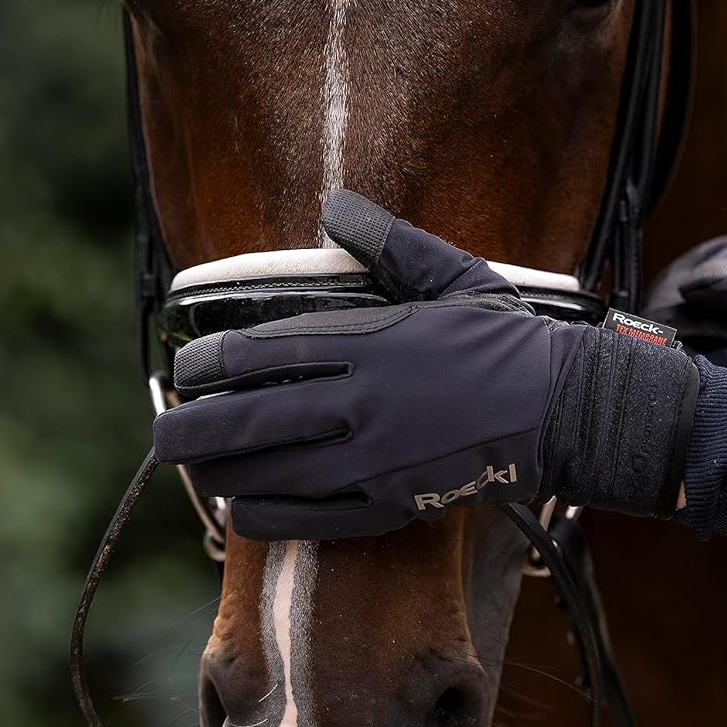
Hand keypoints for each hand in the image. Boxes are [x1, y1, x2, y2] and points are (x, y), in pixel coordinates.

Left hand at [153, 192, 698, 539]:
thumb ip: (384, 244)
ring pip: (271, 474)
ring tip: (193, 470)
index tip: (186, 369)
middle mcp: (361, 404)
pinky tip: (239, 511)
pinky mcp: (392, 505)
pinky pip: (312, 519)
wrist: (564, 410)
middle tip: (162, 434)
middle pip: (250, 421)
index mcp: (368, 342)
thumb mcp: (448, 275)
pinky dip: (266, 517)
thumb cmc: (506, 339)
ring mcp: (374, 461)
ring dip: (220, 476)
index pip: (262, 353)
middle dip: (194, 430)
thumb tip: (335, 207)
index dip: (211, 365)